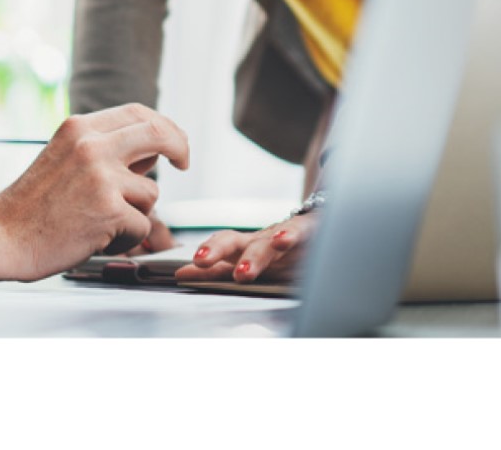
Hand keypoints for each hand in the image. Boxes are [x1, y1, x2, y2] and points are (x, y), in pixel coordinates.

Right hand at [0, 103, 188, 280]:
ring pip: (150, 192)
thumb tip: (150, 154)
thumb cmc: (29, 206)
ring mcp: (102, 177)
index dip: (164, 126)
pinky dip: (125, 240)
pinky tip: (95, 240)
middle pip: (159, 134)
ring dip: (135, 213)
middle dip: (180, 147)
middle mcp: (92, 146)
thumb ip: (101, 150)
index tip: (173, 143)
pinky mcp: (109, 211)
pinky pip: (142, 226)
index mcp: (79, 129)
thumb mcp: (62, 158)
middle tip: (184, 163)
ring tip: (99, 224)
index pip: (137, 113)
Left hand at [172, 211, 320, 283]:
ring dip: (252, 258)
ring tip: (243, 273)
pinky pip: (297, 231)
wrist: (320, 227)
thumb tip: (180, 274)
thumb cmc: (280, 252)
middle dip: (215, 250)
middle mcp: (257, 240)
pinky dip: (289, 236)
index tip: (182, 273)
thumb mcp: (249, 264)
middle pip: (233, 241)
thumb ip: (218, 271)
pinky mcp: (306, 229)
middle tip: (200, 261)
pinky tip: (282, 241)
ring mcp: (280, 236)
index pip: (215, 252)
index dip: (200, 261)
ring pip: (263, 244)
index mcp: (242, 249)